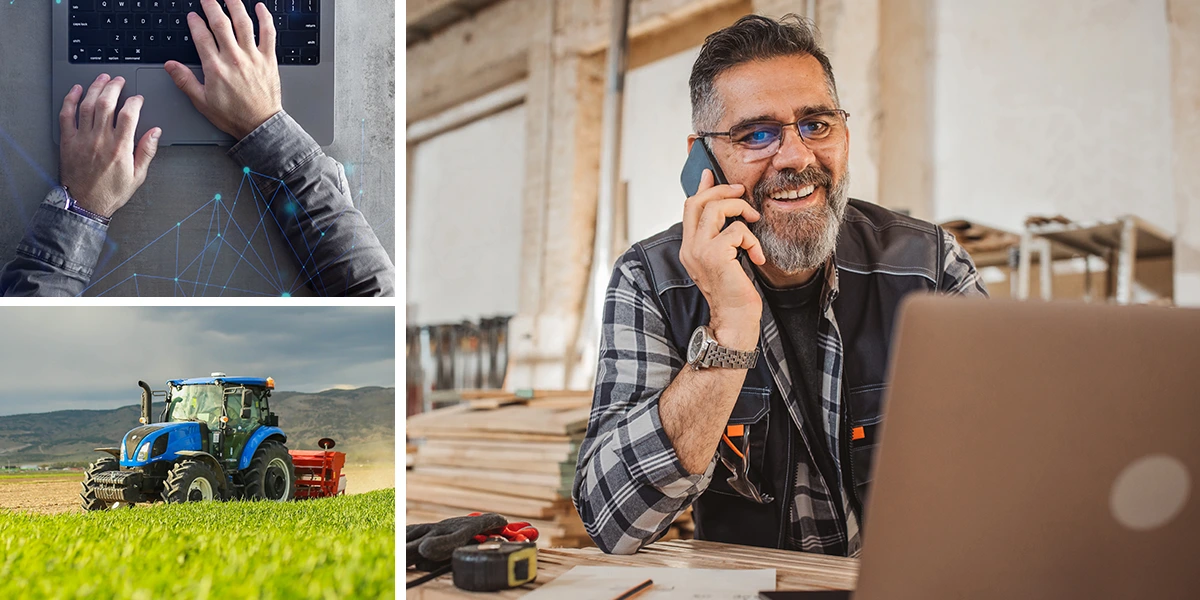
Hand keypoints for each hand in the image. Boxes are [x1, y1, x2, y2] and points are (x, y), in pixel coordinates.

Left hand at [58, 74, 161, 218]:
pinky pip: (66, 115)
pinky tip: (77, 91)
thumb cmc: (111, 192)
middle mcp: (100, 140)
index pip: (129, 114)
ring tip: (102, 79)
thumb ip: (147, 151)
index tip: (138, 99)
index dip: (135, 102)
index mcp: (120, 148)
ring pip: (88, 105)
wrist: (86, 204)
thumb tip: (155, 133)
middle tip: (119, 81)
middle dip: (114, 87)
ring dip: (95, 88)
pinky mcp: (69, 140)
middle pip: (107, 103)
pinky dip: (71, 99)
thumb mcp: (138, 176)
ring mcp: (82, 138)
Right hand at [165, 0, 281, 139]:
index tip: (191, 16)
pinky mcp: (268, 60)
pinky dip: (265, 19)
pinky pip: (268, 34)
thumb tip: (170, 65)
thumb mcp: (202, 101)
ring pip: (243, 23)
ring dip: (235, 5)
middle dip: (211, 6)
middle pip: (220, 23)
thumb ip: (185, 81)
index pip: (201, 36)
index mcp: (215, 67)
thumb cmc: (233, 115)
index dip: (195, 23)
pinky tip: (261, 8)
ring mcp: (252, 57)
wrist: (260, 125)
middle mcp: (234, 58)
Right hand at [679, 169, 765, 349]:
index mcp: (690, 247)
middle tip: (742, 191)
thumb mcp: (725, 260)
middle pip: (698, 202)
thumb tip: (730, 216)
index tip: (709, 173)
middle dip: (723, 191)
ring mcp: (699, 251)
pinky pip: (737, 230)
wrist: (734, 320)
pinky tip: (757, 256)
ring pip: (716, 209)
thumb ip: (722, 238)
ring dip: (740, 209)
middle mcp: (689, 247)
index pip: (689, 208)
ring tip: (753, 221)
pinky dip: (752, 239)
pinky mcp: (715, 255)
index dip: (701, 188)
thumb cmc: (734, 293)